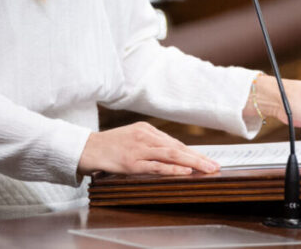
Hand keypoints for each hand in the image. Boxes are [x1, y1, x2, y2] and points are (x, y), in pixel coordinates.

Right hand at [77, 121, 218, 176]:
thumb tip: (171, 154)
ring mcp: (139, 149)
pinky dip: (172, 169)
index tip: (207, 159)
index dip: (193, 152)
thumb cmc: (109, 146)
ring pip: (171, 155)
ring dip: (192, 162)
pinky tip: (185, 171)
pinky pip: (155, 166)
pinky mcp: (131, 162)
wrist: (85, 148)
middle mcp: (146, 136)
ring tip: (207, 169)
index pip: (175, 143)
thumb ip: (150, 144)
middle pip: (177, 148)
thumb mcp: (132, 138)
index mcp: (147, 129)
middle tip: (215, 165)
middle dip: (198, 157)